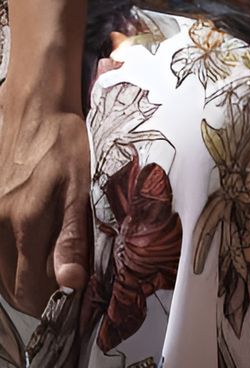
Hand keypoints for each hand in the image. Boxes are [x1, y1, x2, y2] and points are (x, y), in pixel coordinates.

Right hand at [0, 94, 90, 315]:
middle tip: (62, 284)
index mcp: (26, 222)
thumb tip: (70, 281)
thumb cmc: (64, 145)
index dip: (52, 299)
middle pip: (10, 287)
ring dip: (19, 281)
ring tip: (46, 271)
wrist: (36, 113)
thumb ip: (72, 237)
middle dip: (36, 294)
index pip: (30, 287)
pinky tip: (25, 255)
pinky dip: (7, 264)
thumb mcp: (80, 187)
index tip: (71, 295)